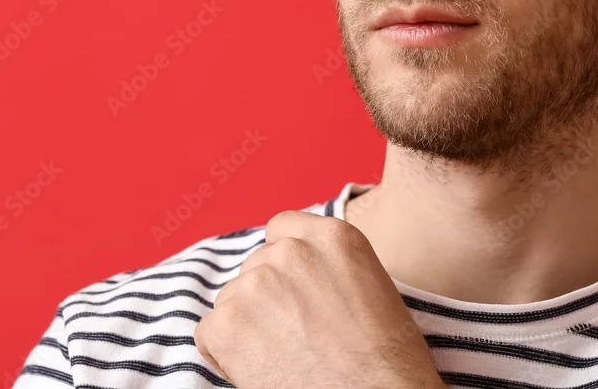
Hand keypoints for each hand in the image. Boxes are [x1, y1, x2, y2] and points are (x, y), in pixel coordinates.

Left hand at [194, 210, 445, 388]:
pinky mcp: (227, 323)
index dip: (284, 262)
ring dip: (248, 323)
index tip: (294, 290)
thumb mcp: (372, 289)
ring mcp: (255, 284)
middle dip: (267, 296)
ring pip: (232, 297)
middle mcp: (290, 251)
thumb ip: (327, 266)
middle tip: (294, 335)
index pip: (282, 229)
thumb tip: (297, 273)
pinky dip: (226, 353)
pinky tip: (260, 370)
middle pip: (256, 265)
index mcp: (332, 237)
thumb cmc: (387, 363)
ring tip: (283, 356)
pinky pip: (210, 331)